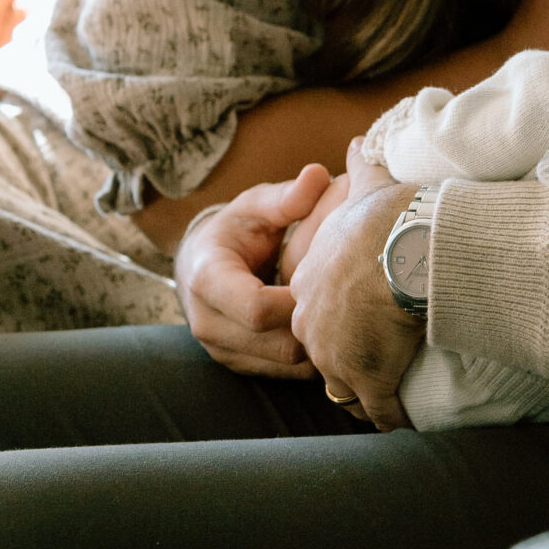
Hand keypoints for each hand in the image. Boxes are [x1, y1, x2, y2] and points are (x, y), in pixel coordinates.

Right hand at [176, 169, 328, 376]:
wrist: (201, 265)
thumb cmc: (234, 231)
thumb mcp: (254, 207)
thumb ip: (285, 198)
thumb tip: (319, 176)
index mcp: (207, 280)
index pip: (256, 308)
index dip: (298, 300)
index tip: (328, 278)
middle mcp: (208, 323)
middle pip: (277, 343)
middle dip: (316, 322)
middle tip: (347, 297)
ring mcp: (223, 351)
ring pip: (286, 364)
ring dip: (318, 342)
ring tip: (341, 312)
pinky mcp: (241, 365)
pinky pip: (286, 373)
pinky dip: (311, 353)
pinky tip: (329, 327)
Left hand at [289, 146, 421, 428]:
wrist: (403, 249)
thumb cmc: (387, 217)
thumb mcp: (367, 186)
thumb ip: (359, 169)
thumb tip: (358, 142)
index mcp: (310, 282)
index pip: (316, 307)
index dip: (341, 313)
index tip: (362, 317)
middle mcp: (313, 324)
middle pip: (324, 349)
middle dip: (346, 357)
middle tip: (376, 355)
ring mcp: (337, 357)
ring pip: (345, 384)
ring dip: (364, 388)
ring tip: (388, 392)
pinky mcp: (367, 381)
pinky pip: (377, 409)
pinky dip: (391, 415)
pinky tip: (405, 417)